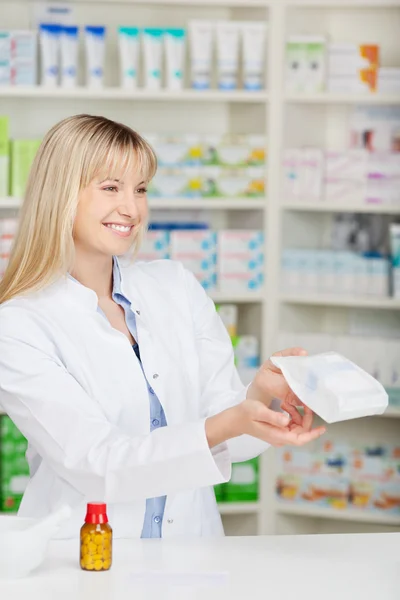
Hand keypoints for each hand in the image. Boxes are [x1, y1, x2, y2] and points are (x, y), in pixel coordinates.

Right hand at [205, 397, 324, 448]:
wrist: (235, 419)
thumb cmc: (245, 414)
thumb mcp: (259, 411)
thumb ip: (273, 417)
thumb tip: (287, 420)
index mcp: (277, 435)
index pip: (300, 439)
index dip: (313, 434)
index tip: (323, 428)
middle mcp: (280, 438)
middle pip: (301, 432)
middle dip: (305, 418)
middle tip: (304, 404)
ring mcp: (279, 435)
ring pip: (296, 427)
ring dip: (297, 415)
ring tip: (287, 404)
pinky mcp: (277, 430)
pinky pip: (290, 424)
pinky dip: (291, 415)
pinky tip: (284, 406)